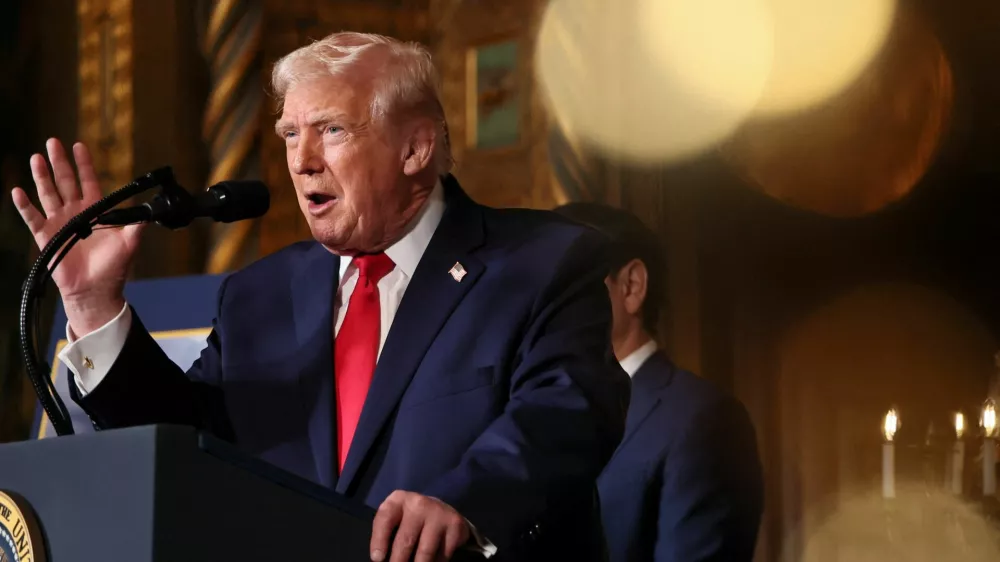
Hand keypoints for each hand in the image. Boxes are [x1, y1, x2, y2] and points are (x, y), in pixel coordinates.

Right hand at [11, 139, 142, 335]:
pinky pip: (32, 218)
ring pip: (48, 194)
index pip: (89, 181)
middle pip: (65, 182)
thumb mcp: (130, 243)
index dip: (84, 164)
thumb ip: (138, 224)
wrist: (96, 290)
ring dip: (42, 176)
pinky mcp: (46, 237)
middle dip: (60, 162)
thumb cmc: (113, 268)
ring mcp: (59, 223)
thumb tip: (150, 210)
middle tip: (53, 142)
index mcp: (96, 211)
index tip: (79, 146)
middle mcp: (76, 213)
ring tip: (36, 158)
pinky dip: (24, 205)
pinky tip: (18, 191)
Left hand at [371, 491, 470, 561]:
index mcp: (399, 500)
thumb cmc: (410, 520)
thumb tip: (382, 559)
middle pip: (405, 540)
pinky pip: (442, 554)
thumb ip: (387, 533)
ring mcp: (438, 513)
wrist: (442, 512)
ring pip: (425, 552)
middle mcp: (418, 503)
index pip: (385, 519)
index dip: (379, 540)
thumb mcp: (396, 519)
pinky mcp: (454, 525)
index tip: (377, 559)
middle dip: (398, 561)